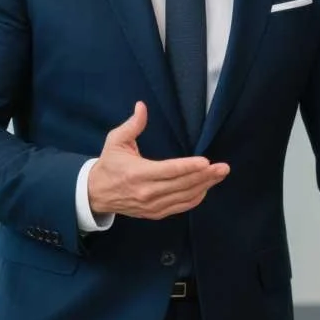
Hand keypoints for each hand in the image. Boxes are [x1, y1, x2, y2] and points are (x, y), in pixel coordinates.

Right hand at [86, 102, 229, 219]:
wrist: (96, 193)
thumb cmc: (109, 164)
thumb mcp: (116, 141)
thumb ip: (132, 125)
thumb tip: (142, 106)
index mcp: (137, 174)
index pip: (168, 170)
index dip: (188, 167)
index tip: (206, 161)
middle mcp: (147, 192)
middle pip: (182, 185)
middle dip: (205, 176)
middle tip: (223, 168)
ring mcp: (152, 205)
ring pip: (184, 197)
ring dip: (204, 186)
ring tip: (219, 175)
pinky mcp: (155, 213)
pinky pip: (180, 207)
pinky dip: (195, 198)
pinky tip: (206, 188)